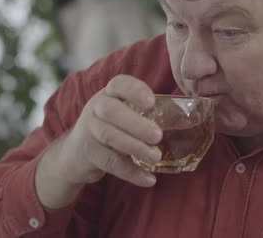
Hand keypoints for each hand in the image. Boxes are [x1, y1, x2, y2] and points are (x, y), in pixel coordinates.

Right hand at [35, 75, 162, 207]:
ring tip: (156, 156)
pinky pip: (109, 162)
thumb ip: (145, 112)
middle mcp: (96, 107)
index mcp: (110, 93)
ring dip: (135, 147)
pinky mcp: (88, 153)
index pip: (119, 84)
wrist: (75, 153)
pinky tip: (148, 180)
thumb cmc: (112, 127)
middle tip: (158, 136)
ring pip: (109, 136)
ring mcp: (89, 129)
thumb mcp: (123, 113)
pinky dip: (131, 172)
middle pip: (111, 110)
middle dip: (135, 123)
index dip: (135, 91)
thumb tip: (187, 118)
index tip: (151, 102)